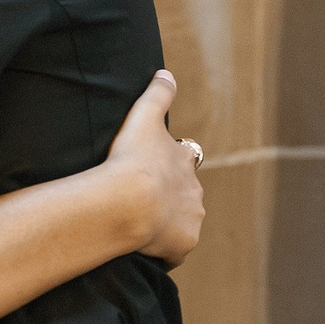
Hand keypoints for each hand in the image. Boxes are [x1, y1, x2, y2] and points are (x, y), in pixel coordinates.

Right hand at [107, 71, 203, 264]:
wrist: (130, 201)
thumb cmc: (133, 157)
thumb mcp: (144, 116)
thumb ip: (158, 93)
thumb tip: (167, 72)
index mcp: (185, 161)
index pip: (186, 157)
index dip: (174, 161)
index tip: (157, 165)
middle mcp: (195, 191)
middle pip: (186, 193)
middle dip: (171, 195)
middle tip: (144, 199)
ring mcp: (191, 220)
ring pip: (182, 221)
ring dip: (167, 222)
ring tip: (140, 225)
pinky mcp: (183, 245)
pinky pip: (173, 251)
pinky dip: (162, 250)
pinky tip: (143, 249)